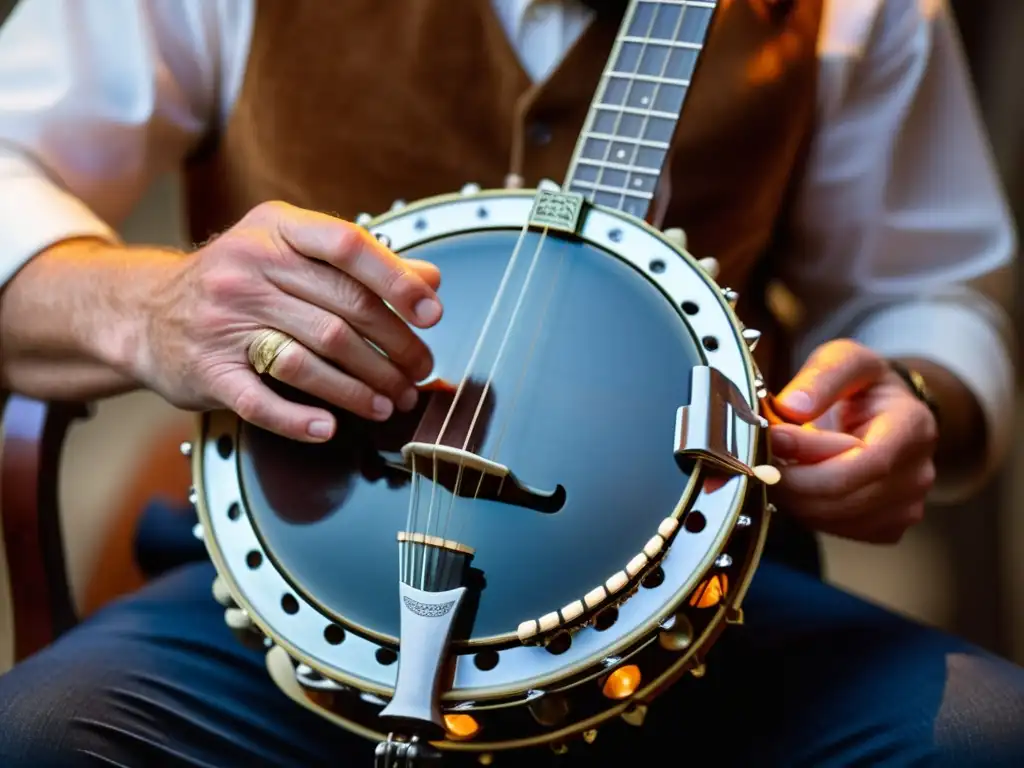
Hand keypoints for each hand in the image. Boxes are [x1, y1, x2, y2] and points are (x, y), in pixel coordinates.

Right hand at [135, 201, 442, 441]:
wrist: (144, 310)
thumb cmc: (237, 281)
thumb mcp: (290, 251)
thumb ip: (358, 265)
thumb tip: (429, 282)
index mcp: (276, 230)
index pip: (348, 246)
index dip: (397, 282)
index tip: (432, 314)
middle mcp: (247, 268)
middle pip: (340, 312)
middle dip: (393, 348)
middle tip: (419, 373)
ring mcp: (223, 320)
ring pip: (311, 358)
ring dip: (361, 389)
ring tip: (391, 403)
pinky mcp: (207, 368)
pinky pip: (261, 400)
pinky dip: (300, 419)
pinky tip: (330, 428)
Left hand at [768, 340, 938, 543]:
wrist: (884, 415)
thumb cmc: (863, 387)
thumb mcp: (845, 360)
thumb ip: (822, 376)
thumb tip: (792, 407)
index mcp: (913, 427)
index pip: (867, 459)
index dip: (812, 454)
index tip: (773, 438)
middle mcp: (918, 473)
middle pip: (846, 495)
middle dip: (793, 481)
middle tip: (760, 460)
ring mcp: (906, 506)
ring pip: (837, 518)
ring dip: (795, 498)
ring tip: (775, 468)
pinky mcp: (887, 527)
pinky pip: (837, 531)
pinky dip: (807, 512)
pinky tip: (798, 486)